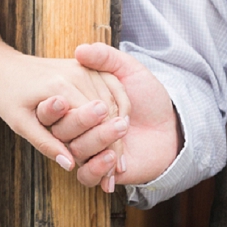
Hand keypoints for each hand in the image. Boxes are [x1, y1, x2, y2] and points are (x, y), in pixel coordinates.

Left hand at [0, 48, 130, 173]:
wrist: (4, 69)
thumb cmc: (8, 98)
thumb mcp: (19, 123)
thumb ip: (45, 143)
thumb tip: (70, 165)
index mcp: (60, 86)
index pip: (94, 121)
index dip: (103, 148)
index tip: (108, 172)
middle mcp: (77, 73)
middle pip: (107, 112)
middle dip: (114, 142)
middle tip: (119, 170)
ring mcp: (84, 67)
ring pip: (113, 101)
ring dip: (119, 128)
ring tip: (119, 159)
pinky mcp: (87, 67)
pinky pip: (110, 89)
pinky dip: (118, 110)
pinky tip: (118, 131)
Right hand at [37, 43, 181, 187]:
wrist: (171, 127)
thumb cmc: (149, 97)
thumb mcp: (129, 70)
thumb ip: (106, 58)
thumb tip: (80, 50)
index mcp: (78, 104)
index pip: (56, 108)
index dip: (54, 106)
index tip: (62, 99)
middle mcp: (78, 129)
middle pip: (62, 130)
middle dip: (79, 121)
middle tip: (103, 110)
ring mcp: (88, 151)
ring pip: (76, 152)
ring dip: (96, 140)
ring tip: (121, 128)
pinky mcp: (99, 171)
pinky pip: (86, 176)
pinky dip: (97, 168)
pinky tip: (114, 159)